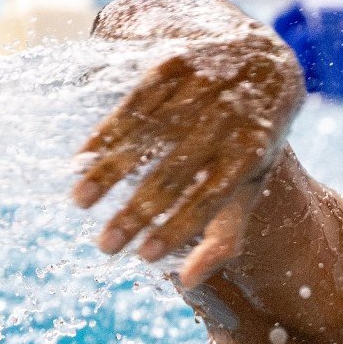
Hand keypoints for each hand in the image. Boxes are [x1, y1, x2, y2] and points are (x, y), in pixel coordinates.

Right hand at [73, 27, 304, 286]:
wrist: (263, 62)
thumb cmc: (252, 139)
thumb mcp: (251, 184)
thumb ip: (225, 233)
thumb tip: (190, 281)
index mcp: (251, 153)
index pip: (210, 198)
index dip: (177, 228)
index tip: (144, 257)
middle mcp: (225, 120)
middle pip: (173, 174)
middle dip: (136, 214)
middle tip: (104, 246)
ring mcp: (198, 89)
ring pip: (146, 138)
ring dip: (109, 173)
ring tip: (79, 204)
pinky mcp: (173, 65)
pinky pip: (132, 104)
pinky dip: (105, 133)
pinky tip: (81, 160)